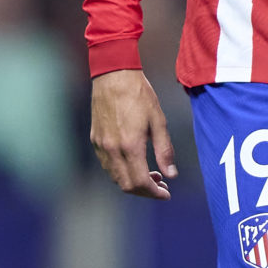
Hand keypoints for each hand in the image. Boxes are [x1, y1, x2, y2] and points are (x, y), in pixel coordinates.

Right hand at [90, 68, 177, 199]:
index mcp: (130, 146)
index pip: (141, 183)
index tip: (166, 193)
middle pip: (126, 185)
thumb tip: (171, 174)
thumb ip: (165, 150)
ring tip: (149, 174)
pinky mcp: (95, 139)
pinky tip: (132, 162)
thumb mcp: (158, 121)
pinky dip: (120, 172)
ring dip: (132, 182)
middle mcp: (112, 149)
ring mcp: (101, 145)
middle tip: (160, 184)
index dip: (155, 193)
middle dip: (145, 191)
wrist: (113, 74)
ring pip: (115, 177)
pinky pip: (106, 165)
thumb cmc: (139, 94)